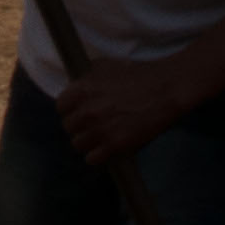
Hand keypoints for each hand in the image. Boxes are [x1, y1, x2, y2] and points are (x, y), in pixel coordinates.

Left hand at [57, 56, 196, 162]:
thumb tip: (73, 87)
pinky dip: (98, 155)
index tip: (78, 110)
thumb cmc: (137, 75)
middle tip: (92, 124)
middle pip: (68, 127)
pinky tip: (106, 148)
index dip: (70, 109)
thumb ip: (85, 79)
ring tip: (100, 136)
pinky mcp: (114, 145)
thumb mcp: (105, 67)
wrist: (165, 89)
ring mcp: (100, 130)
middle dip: (79, 125)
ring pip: (78, 144)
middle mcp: (87, 111)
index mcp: (82, 90)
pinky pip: (92, 158)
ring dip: (88, 141)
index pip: (60, 107)